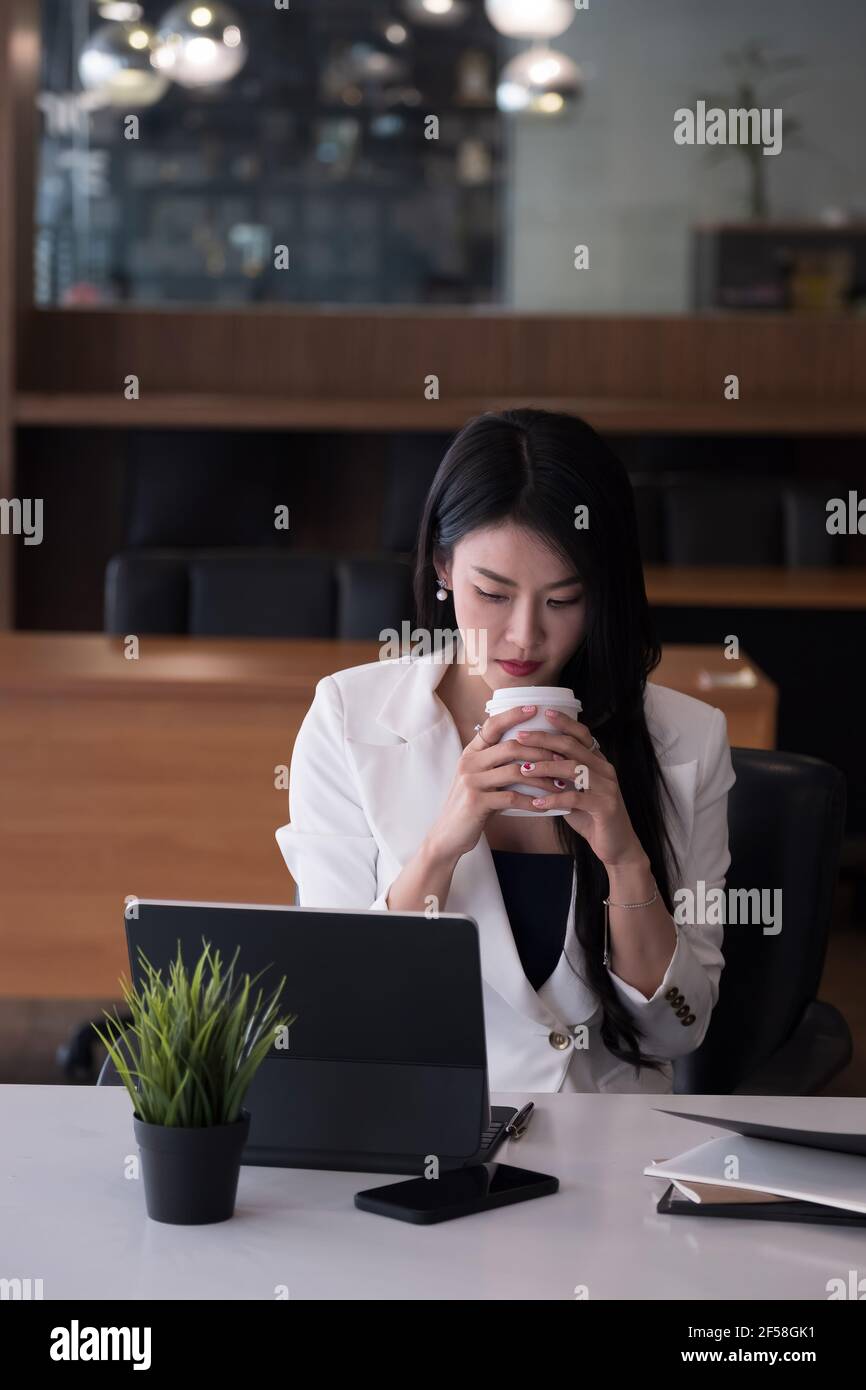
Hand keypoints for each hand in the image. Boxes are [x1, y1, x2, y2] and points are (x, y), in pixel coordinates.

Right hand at [428, 704, 569, 861]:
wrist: (448, 835)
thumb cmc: (470, 807)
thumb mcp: (479, 780)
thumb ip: (495, 765)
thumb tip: (529, 754)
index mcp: (470, 753)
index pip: (492, 726)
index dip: (513, 715)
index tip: (535, 709)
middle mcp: (469, 762)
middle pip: (510, 747)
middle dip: (540, 751)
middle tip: (562, 758)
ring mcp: (471, 781)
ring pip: (515, 771)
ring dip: (542, 778)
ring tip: (560, 784)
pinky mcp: (477, 802)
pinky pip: (512, 797)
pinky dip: (532, 801)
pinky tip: (546, 805)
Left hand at [515, 709, 646, 869]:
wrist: (616, 845)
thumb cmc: (590, 816)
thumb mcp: (574, 791)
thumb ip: (560, 775)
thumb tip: (531, 760)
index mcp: (598, 762)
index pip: (581, 735)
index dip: (564, 722)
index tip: (543, 713)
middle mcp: (605, 769)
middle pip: (572, 747)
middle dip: (544, 740)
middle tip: (521, 738)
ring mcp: (607, 787)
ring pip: (573, 769)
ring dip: (545, 768)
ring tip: (524, 770)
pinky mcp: (606, 806)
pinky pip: (576, 798)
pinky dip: (554, 800)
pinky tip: (537, 804)